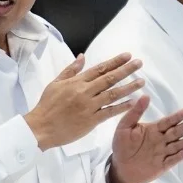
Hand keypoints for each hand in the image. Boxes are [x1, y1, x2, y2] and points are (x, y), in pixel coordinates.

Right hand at [22, 53, 144, 151]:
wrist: (41, 127)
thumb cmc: (47, 105)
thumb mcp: (56, 83)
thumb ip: (70, 70)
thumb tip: (82, 56)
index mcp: (76, 82)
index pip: (100, 68)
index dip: (115, 62)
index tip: (128, 56)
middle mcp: (85, 91)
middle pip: (110, 78)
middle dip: (126, 70)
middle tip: (139, 63)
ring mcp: (89, 106)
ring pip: (113, 94)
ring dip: (129, 87)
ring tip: (141, 81)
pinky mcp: (91, 121)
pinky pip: (110, 112)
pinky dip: (122, 107)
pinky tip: (133, 102)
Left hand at [107, 102, 182, 182]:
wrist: (120, 168)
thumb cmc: (122, 145)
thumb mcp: (124, 126)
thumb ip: (135, 112)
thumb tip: (145, 96)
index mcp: (154, 129)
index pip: (167, 122)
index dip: (177, 117)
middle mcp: (161, 140)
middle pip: (176, 132)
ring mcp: (163, 153)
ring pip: (177, 145)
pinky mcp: (162, 165)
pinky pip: (172, 160)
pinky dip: (179, 156)